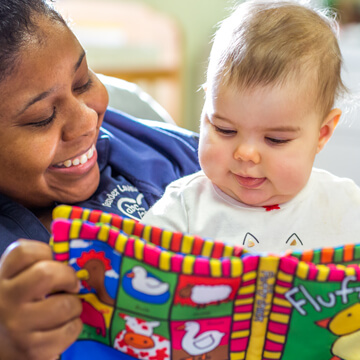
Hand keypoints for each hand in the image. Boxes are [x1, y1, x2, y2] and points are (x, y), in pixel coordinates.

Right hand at [0, 240, 82, 359]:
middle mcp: (4, 300)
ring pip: (64, 305)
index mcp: (0, 278)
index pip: (23, 251)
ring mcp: (16, 326)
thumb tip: (70, 254)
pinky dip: (74, 326)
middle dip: (68, 277)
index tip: (51, 261)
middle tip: (72, 285)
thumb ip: (33, 266)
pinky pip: (69, 330)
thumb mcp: (14, 282)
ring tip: (69, 308)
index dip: (44, 251)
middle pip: (47, 273)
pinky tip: (66, 326)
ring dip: (75, 305)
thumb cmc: (14, 307)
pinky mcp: (30, 349)